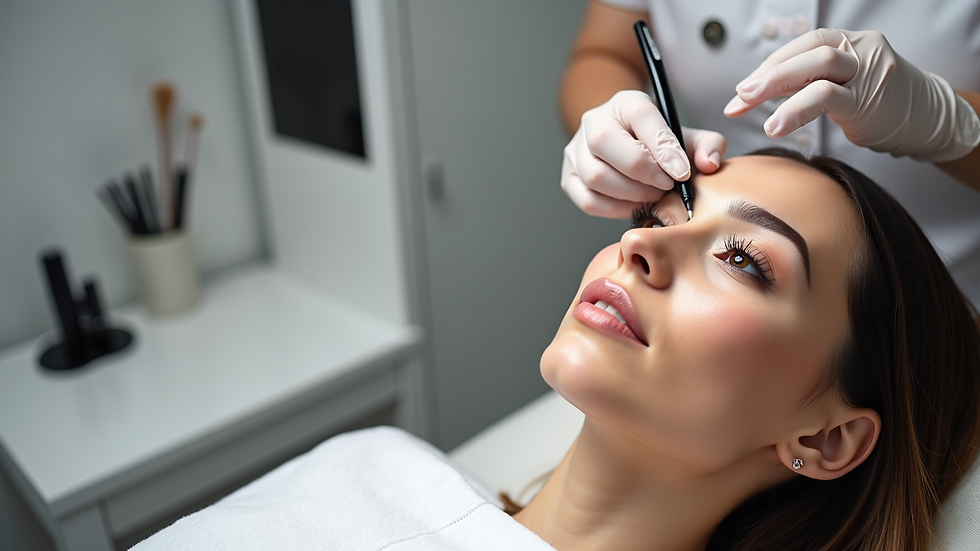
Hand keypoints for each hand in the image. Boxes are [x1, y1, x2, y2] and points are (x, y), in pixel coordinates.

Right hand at [562, 90, 726, 217]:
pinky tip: (634, 204)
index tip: (682, 173)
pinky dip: (615, 209)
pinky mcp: (570, 177)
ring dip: (630, 193)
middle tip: (666, 185)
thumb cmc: (661, 145)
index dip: (663, 146)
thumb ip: (708, 146)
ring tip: (653, 194)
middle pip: (605, 143)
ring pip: (595, 176)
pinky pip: (588, 200)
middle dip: (642, 172)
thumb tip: (708, 164)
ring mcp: (576, 150)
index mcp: (625, 102)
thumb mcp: (688, 137)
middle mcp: (594, 121)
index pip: (640, 116)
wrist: (631, 149)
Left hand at [724, 28, 979, 162]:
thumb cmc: (875, 103)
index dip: (768, 66)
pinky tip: (777, 125)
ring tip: (749, 109)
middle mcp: (858, 50)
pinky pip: (827, 97)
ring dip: (776, 88)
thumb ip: (805, 83)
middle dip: (766, 75)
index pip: (802, 45)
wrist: (924, 119)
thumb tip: (754, 92)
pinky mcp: (868, 99)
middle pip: (806, 53)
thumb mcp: (840, 84)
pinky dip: (796, 110)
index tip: (742, 90)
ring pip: (816, 69)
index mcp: (847, 42)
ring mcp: (867, 72)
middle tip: (739, 96)